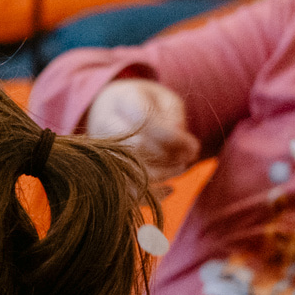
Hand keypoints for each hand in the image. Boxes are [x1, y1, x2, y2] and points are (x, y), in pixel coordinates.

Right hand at [85, 78, 200, 182]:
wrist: (112, 108)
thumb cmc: (146, 103)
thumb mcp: (166, 100)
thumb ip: (175, 118)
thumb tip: (184, 147)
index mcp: (122, 99)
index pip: (145, 121)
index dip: (173, 138)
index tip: (194, 147)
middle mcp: (104, 124)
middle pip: (135, 148)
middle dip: (167, 157)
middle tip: (188, 159)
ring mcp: (100, 148)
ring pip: (127, 171)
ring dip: (161, 177)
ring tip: (180, 169)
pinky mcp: (104, 169)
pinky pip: (124, 189)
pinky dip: (149, 195)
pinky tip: (170, 189)